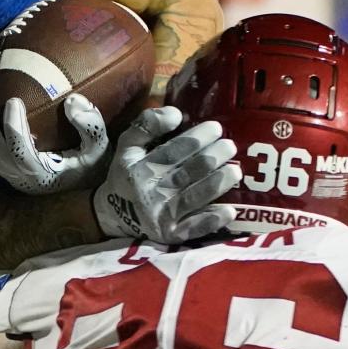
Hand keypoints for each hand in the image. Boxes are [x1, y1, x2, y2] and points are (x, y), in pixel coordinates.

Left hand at [0, 92, 110, 193]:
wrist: (83, 191)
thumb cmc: (91, 167)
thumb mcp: (99, 148)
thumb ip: (90, 125)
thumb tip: (72, 100)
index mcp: (42, 175)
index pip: (20, 152)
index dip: (13, 128)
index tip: (15, 100)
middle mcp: (21, 178)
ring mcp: (10, 176)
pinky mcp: (5, 171)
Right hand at [92, 106, 239, 243]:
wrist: (112, 216)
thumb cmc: (126, 175)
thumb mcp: (128, 147)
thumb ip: (147, 125)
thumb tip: (176, 113)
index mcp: (139, 168)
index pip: (172, 151)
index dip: (196, 139)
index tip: (216, 128)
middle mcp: (150, 192)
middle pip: (188, 173)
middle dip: (212, 158)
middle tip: (230, 146)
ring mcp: (161, 216)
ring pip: (194, 198)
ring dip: (217, 183)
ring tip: (235, 170)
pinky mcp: (170, 235)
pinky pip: (193, 229)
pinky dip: (211, 220)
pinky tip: (229, 210)